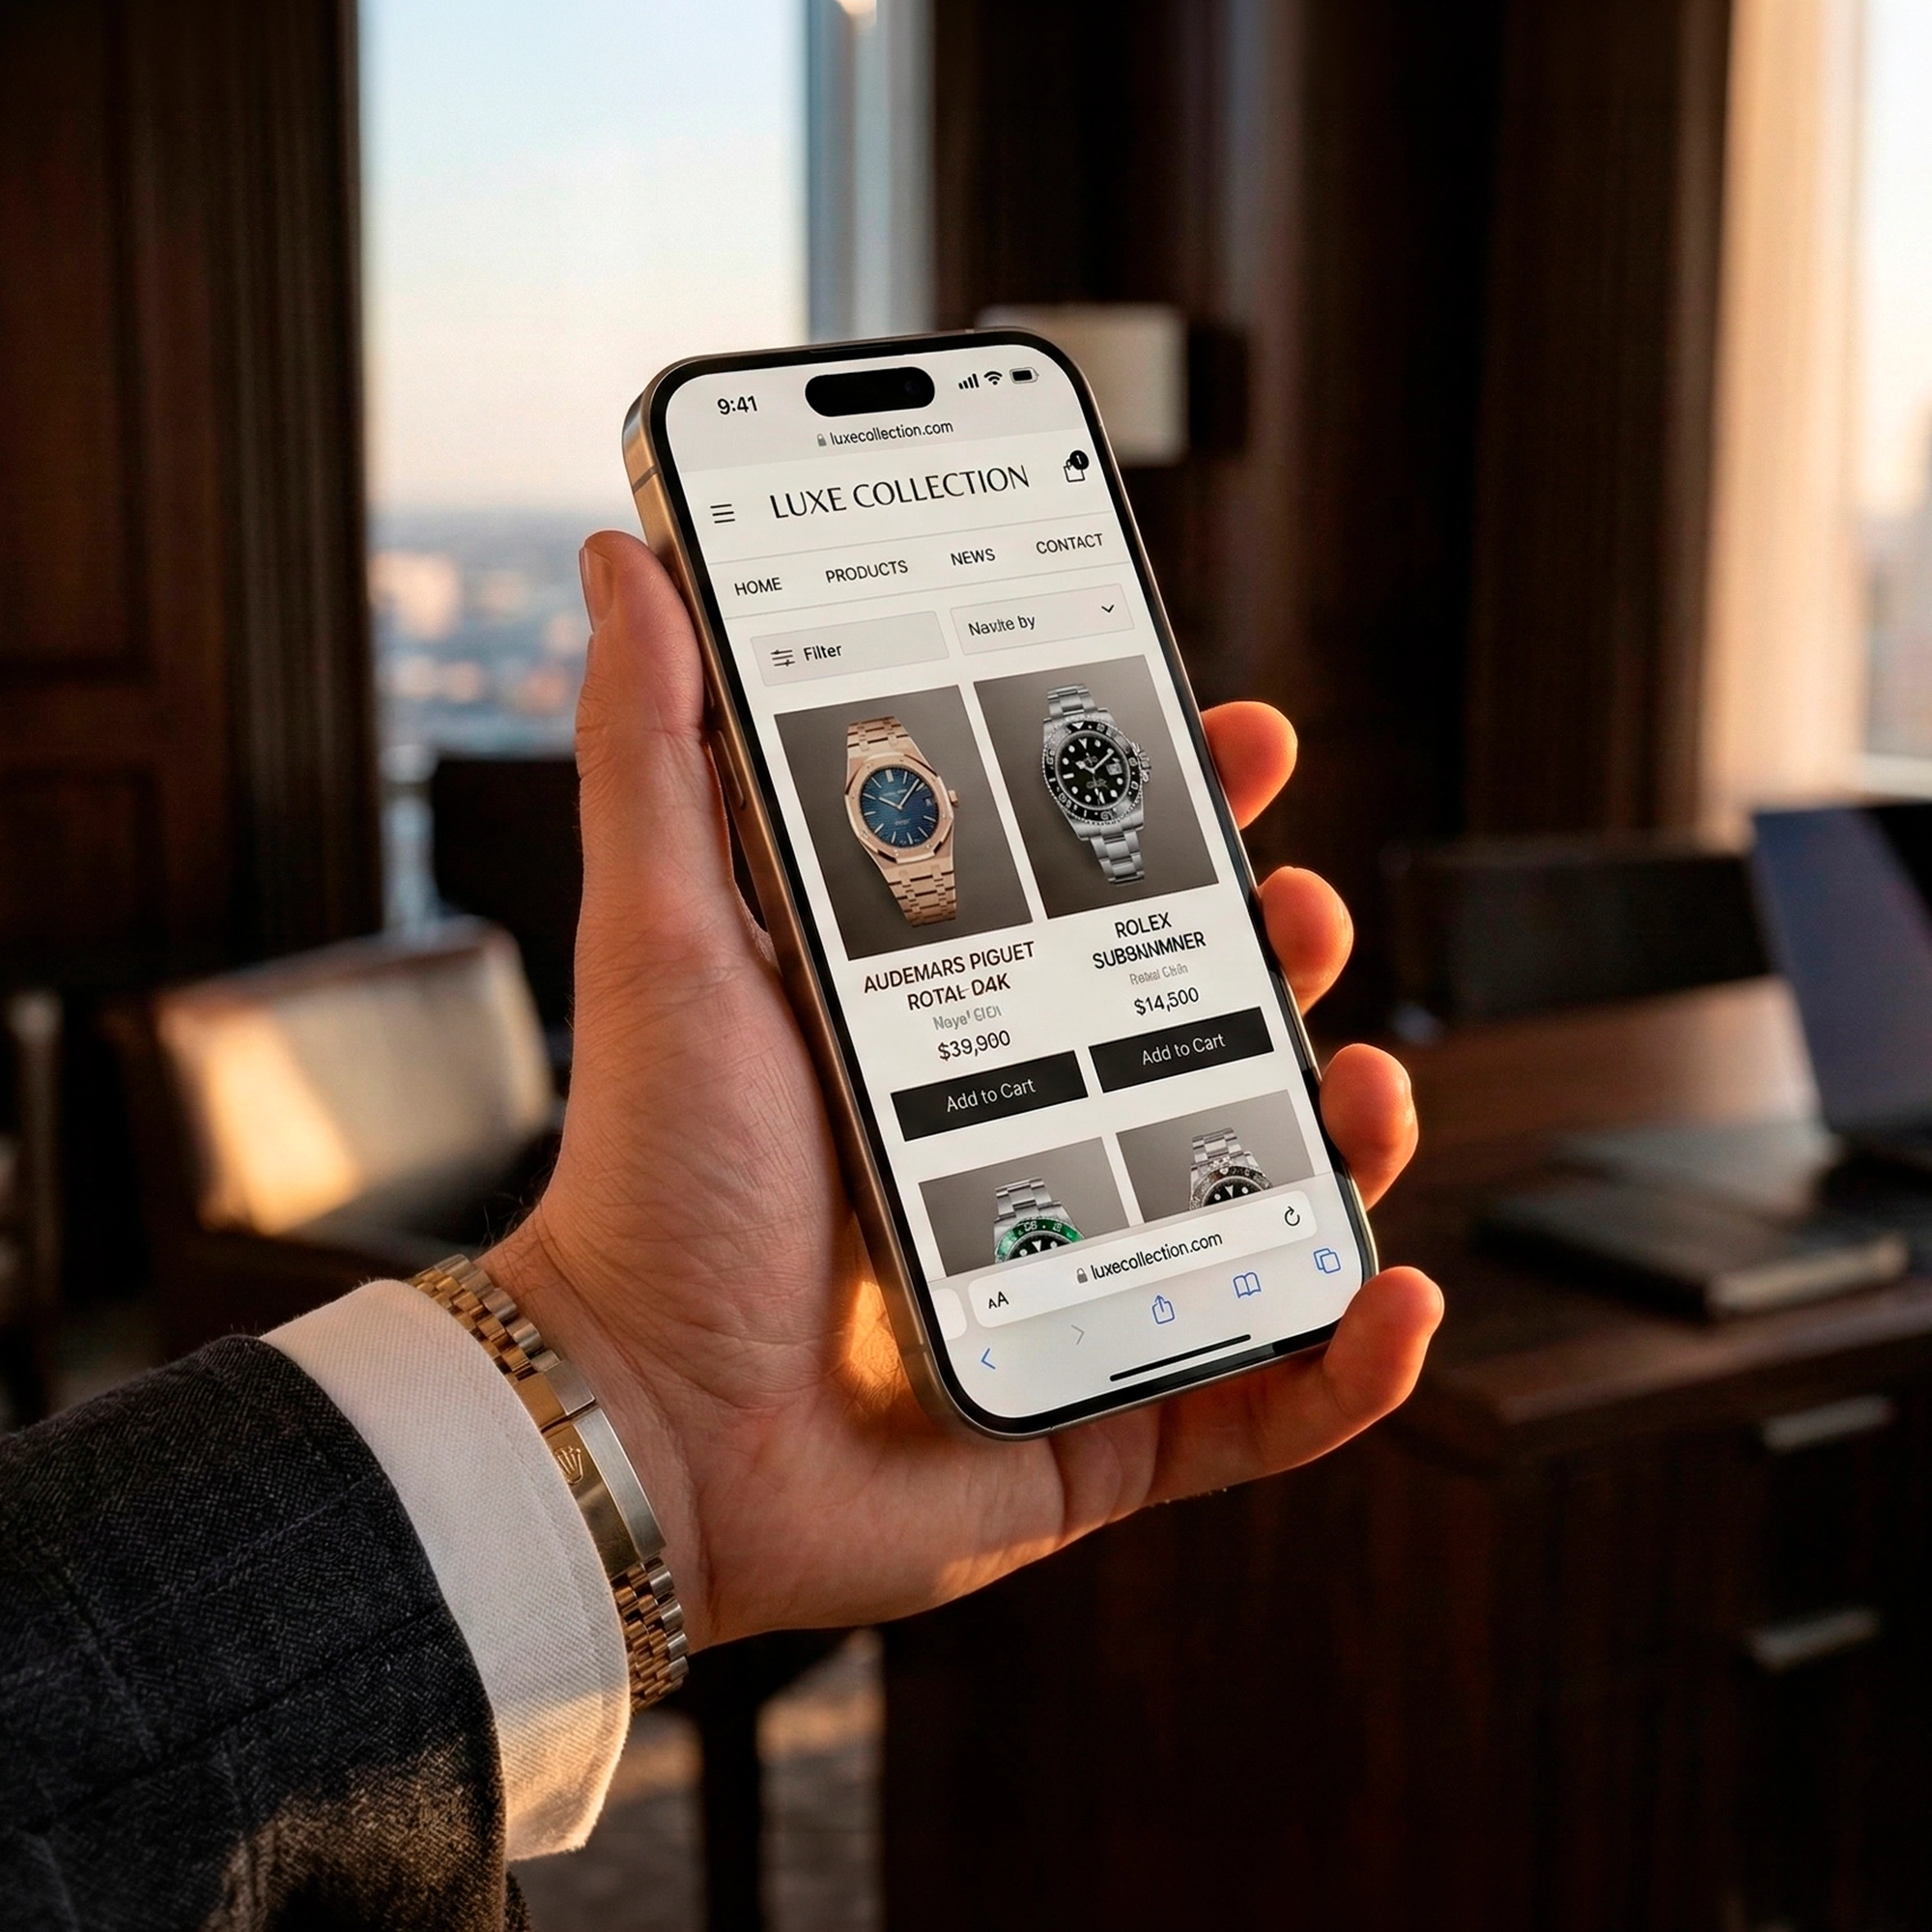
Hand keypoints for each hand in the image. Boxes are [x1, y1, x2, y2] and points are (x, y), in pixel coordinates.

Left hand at [486, 532, 1441, 1650]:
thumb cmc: (650, 1183)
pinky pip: (1261, 1397)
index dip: (1181, 810)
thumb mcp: (665, 940)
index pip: (1097, 891)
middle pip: (1200, 1021)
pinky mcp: (1105, 1410)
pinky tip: (1391, 1291)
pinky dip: (1347, 1361)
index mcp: (945, 1020)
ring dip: (1347, 1128)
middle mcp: (1026, 1132)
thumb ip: (653, 750)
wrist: (633, 1429)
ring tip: (1360, 1081)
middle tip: (1293, 903)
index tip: (1238, 734)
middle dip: (1276, 948)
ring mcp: (1082, 1270)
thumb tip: (628, 560)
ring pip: (1260, 1189)